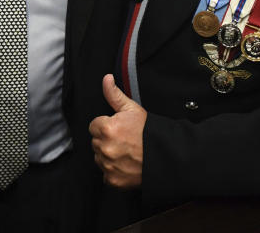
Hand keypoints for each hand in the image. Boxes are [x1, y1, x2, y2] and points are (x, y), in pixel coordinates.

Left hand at [89, 74, 146, 188]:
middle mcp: (105, 148)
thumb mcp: (132, 109)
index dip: (106, 125)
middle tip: (124, 140)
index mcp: (107, 129)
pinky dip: (113, 171)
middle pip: (95, 142)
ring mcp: (109, 166)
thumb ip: (114, 94)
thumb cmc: (149, 132)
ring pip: (99, 158)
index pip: (94, 126)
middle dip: (106, 140)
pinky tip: (125, 164)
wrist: (165, 156)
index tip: (118, 128)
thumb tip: (106, 79)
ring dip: (108, 155)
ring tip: (126, 152)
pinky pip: (105, 174)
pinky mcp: (113, 180)